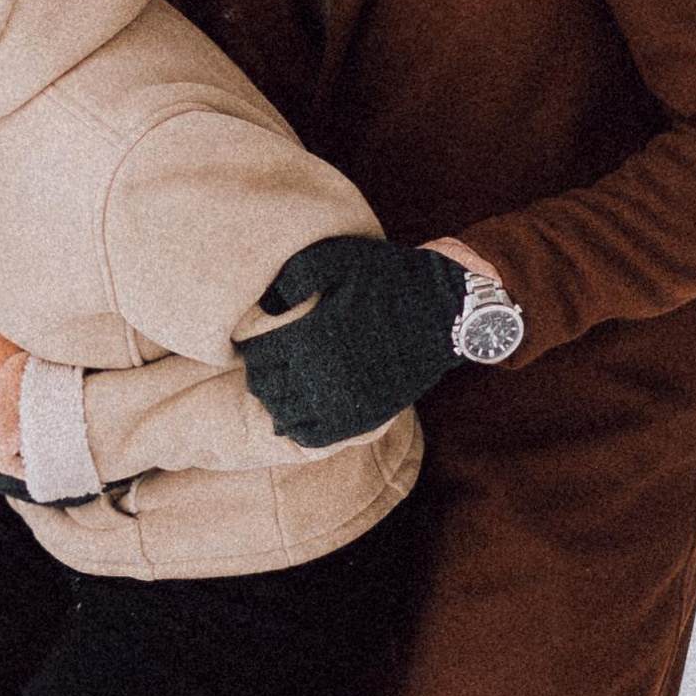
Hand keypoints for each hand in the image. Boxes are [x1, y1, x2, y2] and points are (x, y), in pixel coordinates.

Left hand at [237, 234, 466, 447]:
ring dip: (276, 399)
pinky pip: (313, 437)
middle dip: (260, 372)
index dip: (250, 345)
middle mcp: (322, 375)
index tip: (256, 338)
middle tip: (267, 361)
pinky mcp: (362, 419)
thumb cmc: (389, 278)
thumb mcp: (340, 258)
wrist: (446, 313)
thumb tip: (262, 307)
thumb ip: (294, 277)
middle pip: (264, 386)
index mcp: (310, 335)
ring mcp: (343, 402)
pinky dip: (298, 425)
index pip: (255, 353)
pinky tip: (301, 408)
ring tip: (283, 383)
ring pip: (284, 414)